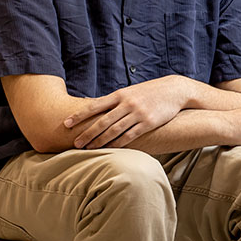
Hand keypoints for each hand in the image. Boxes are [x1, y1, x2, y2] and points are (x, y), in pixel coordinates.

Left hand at [63, 75, 188, 148]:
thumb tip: (92, 105)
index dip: (79, 115)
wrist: (173, 90)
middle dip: (87, 133)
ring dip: (100, 141)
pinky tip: (109, 149)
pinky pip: (130, 136)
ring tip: (89, 149)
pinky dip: (118, 143)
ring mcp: (137, 113)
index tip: (66, 123)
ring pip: (114, 130)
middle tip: (75, 143)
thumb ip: (113, 100)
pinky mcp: (148, 123)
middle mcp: (126, 103)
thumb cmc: (148, 92)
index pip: (94, 105)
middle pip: (102, 121)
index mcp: (119, 94)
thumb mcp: (129, 92)